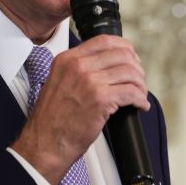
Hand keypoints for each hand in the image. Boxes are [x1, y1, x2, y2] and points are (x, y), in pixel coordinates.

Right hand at [11, 35, 149, 184]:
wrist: (44, 143)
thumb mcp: (59, 82)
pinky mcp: (100, 100)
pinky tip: (140, 105)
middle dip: (136, 67)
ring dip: (140, 84)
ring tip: (140, 94)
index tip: (131, 58)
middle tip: (138, 79)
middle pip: (121, 54)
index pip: (104, 40)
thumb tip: (105, 65)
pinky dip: (140, 99)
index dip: (124, 48)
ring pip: (130, 72)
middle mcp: (78, 66)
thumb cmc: (52, 120)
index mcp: (67, 59)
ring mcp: (89, 82)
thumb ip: (78, 69)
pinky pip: (132, 92)